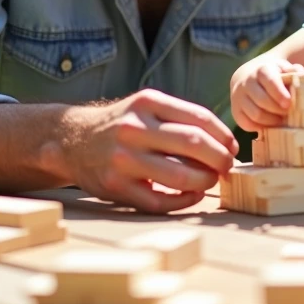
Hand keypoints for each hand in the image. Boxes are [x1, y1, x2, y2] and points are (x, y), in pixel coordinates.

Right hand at [58, 89, 238, 213]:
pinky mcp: (116, 187)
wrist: (71, 140)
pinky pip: (160, 201)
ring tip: (210, 181)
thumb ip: (180, 118)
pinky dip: (184, 200)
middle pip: (194, 144)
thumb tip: (225, 142)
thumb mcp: (145, 107)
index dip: (224, 136)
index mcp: (147, 102)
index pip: (199, 118)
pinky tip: (192, 195)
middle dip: (220, 159)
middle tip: (227, 167)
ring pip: (180, 175)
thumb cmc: (121, 124)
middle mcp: (134, 128)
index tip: (233, 147)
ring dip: (205, 182)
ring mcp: (123, 159)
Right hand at [229, 57, 303, 131]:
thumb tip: (299, 73)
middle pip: (262, 100)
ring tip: (281, 120)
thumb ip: (294, 71)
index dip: (279, 93)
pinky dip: (261, 127)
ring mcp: (238, 97)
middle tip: (288, 113)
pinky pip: (247, 124)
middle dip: (277, 109)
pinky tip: (270, 125)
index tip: (289, 103)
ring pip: (255, 114)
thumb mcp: (283, 68)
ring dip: (271, 120)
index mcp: (261, 70)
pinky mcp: (236, 112)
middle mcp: (247, 82)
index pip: (269, 80)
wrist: (248, 77)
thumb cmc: (272, 75)